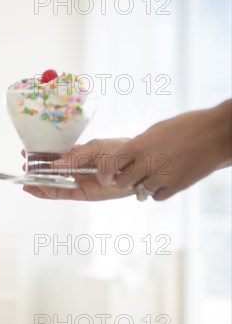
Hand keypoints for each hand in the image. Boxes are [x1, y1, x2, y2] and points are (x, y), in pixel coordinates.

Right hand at [23, 139, 135, 200]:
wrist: (138, 166)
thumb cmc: (120, 151)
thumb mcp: (95, 148)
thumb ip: (74, 157)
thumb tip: (54, 165)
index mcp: (78, 154)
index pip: (54, 155)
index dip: (40, 155)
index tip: (25, 153)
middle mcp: (76, 168)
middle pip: (51, 171)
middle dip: (37, 171)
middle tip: (24, 169)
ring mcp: (78, 182)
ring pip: (54, 184)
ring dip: (40, 184)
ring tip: (26, 183)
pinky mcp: (83, 194)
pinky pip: (63, 194)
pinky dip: (49, 193)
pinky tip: (38, 190)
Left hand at [99, 100, 231, 199]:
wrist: (218, 134)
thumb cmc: (186, 127)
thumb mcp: (155, 131)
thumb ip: (136, 146)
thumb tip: (123, 159)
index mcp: (138, 145)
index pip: (109, 167)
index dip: (106, 173)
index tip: (107, 175)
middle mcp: (148, 163)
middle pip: (122, 182)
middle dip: (124, 179)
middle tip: (133, 173)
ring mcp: (163, 177)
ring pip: (140, 191)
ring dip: (144, 184)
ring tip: (156, 172)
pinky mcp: (177, 187)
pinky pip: (156, 196)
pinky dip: (158, 191)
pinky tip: (166, 179)